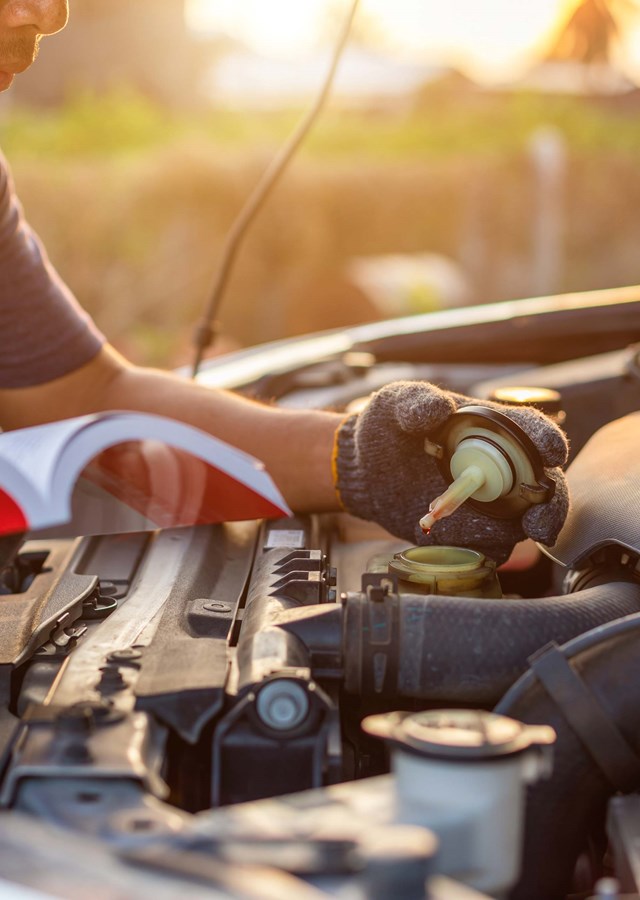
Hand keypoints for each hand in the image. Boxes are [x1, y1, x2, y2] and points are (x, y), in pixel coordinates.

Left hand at [334, 381, 569, 565]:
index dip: (546, 440)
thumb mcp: (393, 405)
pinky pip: (489, 546)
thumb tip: (439, 408)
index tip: (550, 452)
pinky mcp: (472, 530)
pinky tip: (450, 541)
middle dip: (551, 506)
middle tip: (539, 524)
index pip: (530, 431)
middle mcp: (501, 466)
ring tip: (489, 533)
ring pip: (524, 522)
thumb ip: (414, 400)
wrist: (364, 470)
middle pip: (545, 486)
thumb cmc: (386, 429)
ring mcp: (490, 501)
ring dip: (519, 532)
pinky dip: (480, 549)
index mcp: (491, 428)